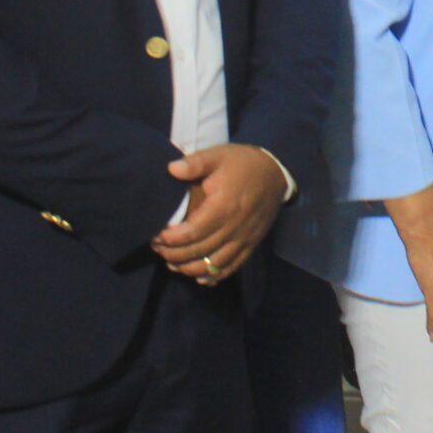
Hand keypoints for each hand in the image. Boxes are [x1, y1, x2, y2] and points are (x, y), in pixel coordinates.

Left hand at [153, 144, 288, 283]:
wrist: (275, 173)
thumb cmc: (242, 164)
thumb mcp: (218, 155)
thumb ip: (195, 163)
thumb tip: (171, 168)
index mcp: (224, 206)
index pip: (193, 232)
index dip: (172, 239)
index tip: (157, 236)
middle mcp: (234, 227)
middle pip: (201, 251)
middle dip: (175, 254)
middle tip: (158, 250)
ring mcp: (244, 238)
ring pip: (215, 264)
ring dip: (191, 268)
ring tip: (173, 264)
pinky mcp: (251, 244)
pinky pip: (232, 267)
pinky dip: (215, 276)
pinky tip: (200, 277)